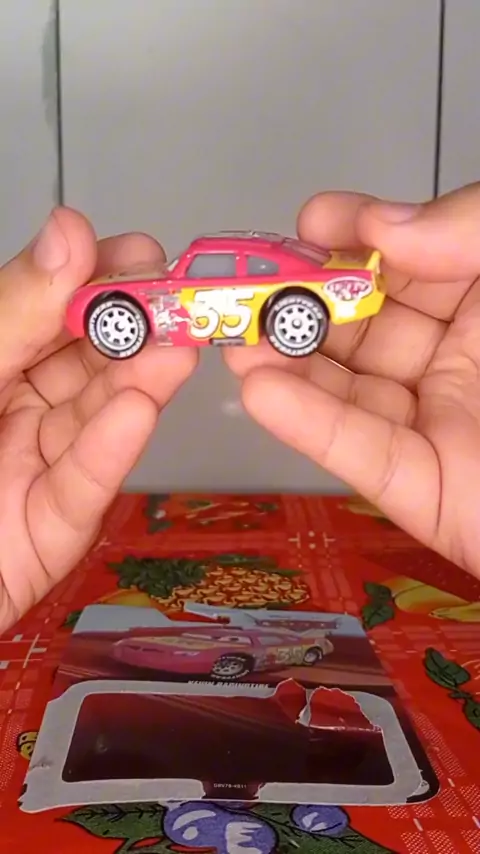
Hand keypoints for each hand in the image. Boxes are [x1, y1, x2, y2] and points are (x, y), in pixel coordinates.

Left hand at [0, 207, 195, 631]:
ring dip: (138, 384)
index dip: (98, 280)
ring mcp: (37, 468)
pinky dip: (111, 448)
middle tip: (180, 307)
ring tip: (176, 352)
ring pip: (95, 419)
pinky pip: (81, 485)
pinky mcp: (51, 529)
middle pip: (87, 365)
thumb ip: (11, 311)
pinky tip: (138, 412)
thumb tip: (70, 229)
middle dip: (135, 334)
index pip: (52, 312)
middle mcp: (15, 409)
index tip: (143, 256)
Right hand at [225, 184, 479, 576]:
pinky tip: (260, 391)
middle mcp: (459, 360)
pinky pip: (360, 452)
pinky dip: (307, 424)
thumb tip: (381, 230)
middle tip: (247, 287)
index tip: (311, 222)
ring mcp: (439, 424)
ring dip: (287, 364)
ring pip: (347, 390)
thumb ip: (468, 231)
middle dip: (301, 304)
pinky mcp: (426, 488)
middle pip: (361, 326)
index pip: (404, 261)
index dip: (355, 236)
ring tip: (235, 337)